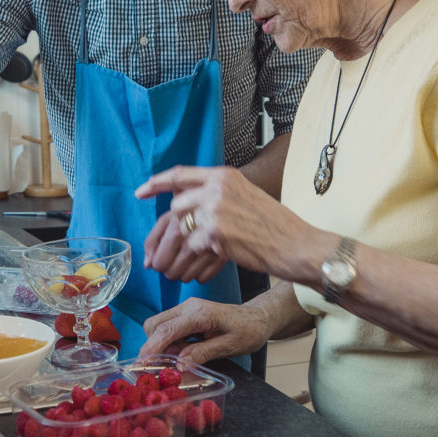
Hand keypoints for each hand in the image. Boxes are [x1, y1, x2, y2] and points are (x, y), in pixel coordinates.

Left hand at [136, 166, 309, 276]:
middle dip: (174, 227)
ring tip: (189, 259)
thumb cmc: (276, 226)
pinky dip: (199, 258)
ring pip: (182, 228)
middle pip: (177, 205)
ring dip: (183, 246)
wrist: (296, 244)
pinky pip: (194, 246)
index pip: (181, 174)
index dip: (157, 183)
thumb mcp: (247, 196)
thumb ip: (219, 195)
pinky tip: (211, 262)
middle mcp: (218, 188)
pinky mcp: (216, 233)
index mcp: (225, 176)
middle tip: (176, 246)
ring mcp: (216, 210)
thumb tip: (188, 204)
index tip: (141, 192)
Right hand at [140, 297, 273, 365]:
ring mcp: (186, 309)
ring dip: (160, 344)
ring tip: (177, 360)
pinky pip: (167, 327)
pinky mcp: (186, 314)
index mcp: (199, 314)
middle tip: (161, 367)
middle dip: (152, 346)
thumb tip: (179, 365)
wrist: (258, 318)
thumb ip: (202, 353)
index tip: (141, 365)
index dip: (151, 348)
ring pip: (158, 326)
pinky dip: (168, 341)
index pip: (166, 330)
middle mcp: (188, 307)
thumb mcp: (229, 346)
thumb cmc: (248, 331)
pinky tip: (182, 352)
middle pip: (155, 325)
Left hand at [141, 210, 227, 282]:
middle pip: (171, 272)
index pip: (159, 261)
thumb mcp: (170, 214)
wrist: (228, 200)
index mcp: (177, 222)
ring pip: (186, 278)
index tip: (163, 254)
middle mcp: (193, 236)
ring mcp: (210, 246)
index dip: (158, 261)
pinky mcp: (224, 254)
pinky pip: (204, 278)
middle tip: (175, 255)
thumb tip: (147, 265)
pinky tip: (201, 258)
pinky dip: (200, 273)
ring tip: (188, 255)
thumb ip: (153, 237)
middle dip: (169, 267)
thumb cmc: (193, 207)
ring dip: (184, 271)